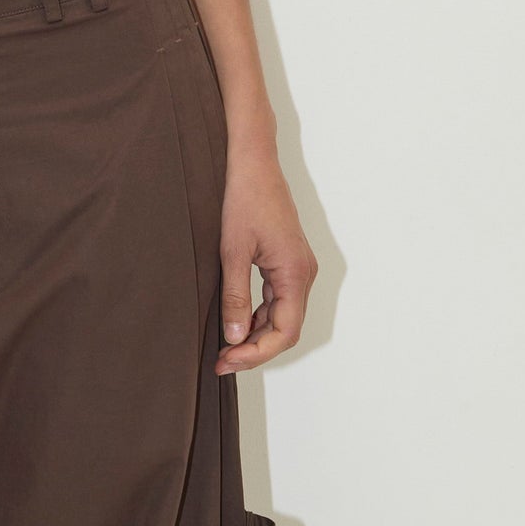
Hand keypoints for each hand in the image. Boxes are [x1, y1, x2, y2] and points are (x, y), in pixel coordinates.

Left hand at [217, 150, 316, 374]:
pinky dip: (258, 316)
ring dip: (256, 335)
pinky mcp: (288, 263)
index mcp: (294, 273)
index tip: (227, 361)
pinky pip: (278, 300)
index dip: (257, 354)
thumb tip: (234, 336)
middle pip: (286, 329)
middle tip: (221, 360)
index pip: (284, 332)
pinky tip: (235, 322)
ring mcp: (298, 269)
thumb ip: (235, 296)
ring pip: (282, 317)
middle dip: (255, 349)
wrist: (253, 165)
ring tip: (224, 346)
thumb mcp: (232, 252)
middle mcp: (303, 274)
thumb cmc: (244, 200)